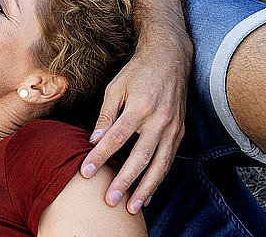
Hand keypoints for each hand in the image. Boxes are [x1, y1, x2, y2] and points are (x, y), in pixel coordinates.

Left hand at [80, 35, 191, 214]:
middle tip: (109, 200)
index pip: (116, 137)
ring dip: (145, 189)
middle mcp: (159, 120)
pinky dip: (158, 179)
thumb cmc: (137, 72)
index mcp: (140, 106)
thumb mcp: (116, 88)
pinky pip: (169, 161)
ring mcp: (173, 128)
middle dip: (124, 181)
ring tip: (131, 207)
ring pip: (159, 165)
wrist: (170, 59)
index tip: (85, 172)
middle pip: (140, 157)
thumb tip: (94, 140)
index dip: (100, 156)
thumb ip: (106, 115)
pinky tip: (147, 194)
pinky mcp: (180, 132)